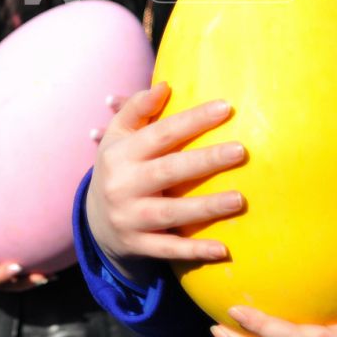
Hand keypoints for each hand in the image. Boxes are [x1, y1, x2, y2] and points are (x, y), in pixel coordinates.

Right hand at [86, 83, 245, 279]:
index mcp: (120, 154)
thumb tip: (165, 86)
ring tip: (239, 199)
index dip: (193, 120)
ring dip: (205, 207)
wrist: (95, 220)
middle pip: (168, 171)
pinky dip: (195, 251)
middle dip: (205, 161)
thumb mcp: (118, 135)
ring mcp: (129, 218)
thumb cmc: (119, 166)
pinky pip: (169, 249)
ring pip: (170, 213)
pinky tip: (223, 250)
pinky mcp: (138, 245)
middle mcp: (122, 185)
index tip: (226, 108)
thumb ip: (138, 108)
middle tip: (241, 151)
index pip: (161, 133)